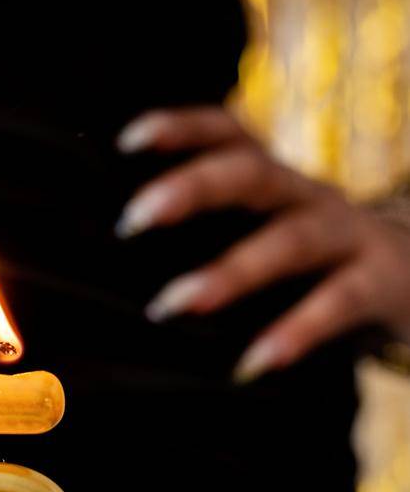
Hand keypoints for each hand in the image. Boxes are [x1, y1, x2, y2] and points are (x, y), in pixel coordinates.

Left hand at [115, 106, 409, 380]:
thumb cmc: (319, 267)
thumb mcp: (272, 236)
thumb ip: (214, 239)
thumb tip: (110, 274)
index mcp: (276, 183)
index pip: (230, 134)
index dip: (182, 127)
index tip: (127, 139)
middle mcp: (310, 197)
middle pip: (252, 176)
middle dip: (192, 189)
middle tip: (132, 220)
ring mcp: (349, 238)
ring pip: (290, 240)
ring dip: (230, 271)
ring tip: (172, 305)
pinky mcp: (382, 284)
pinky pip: (338, 303)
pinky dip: (295, 331)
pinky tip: (254, 363)